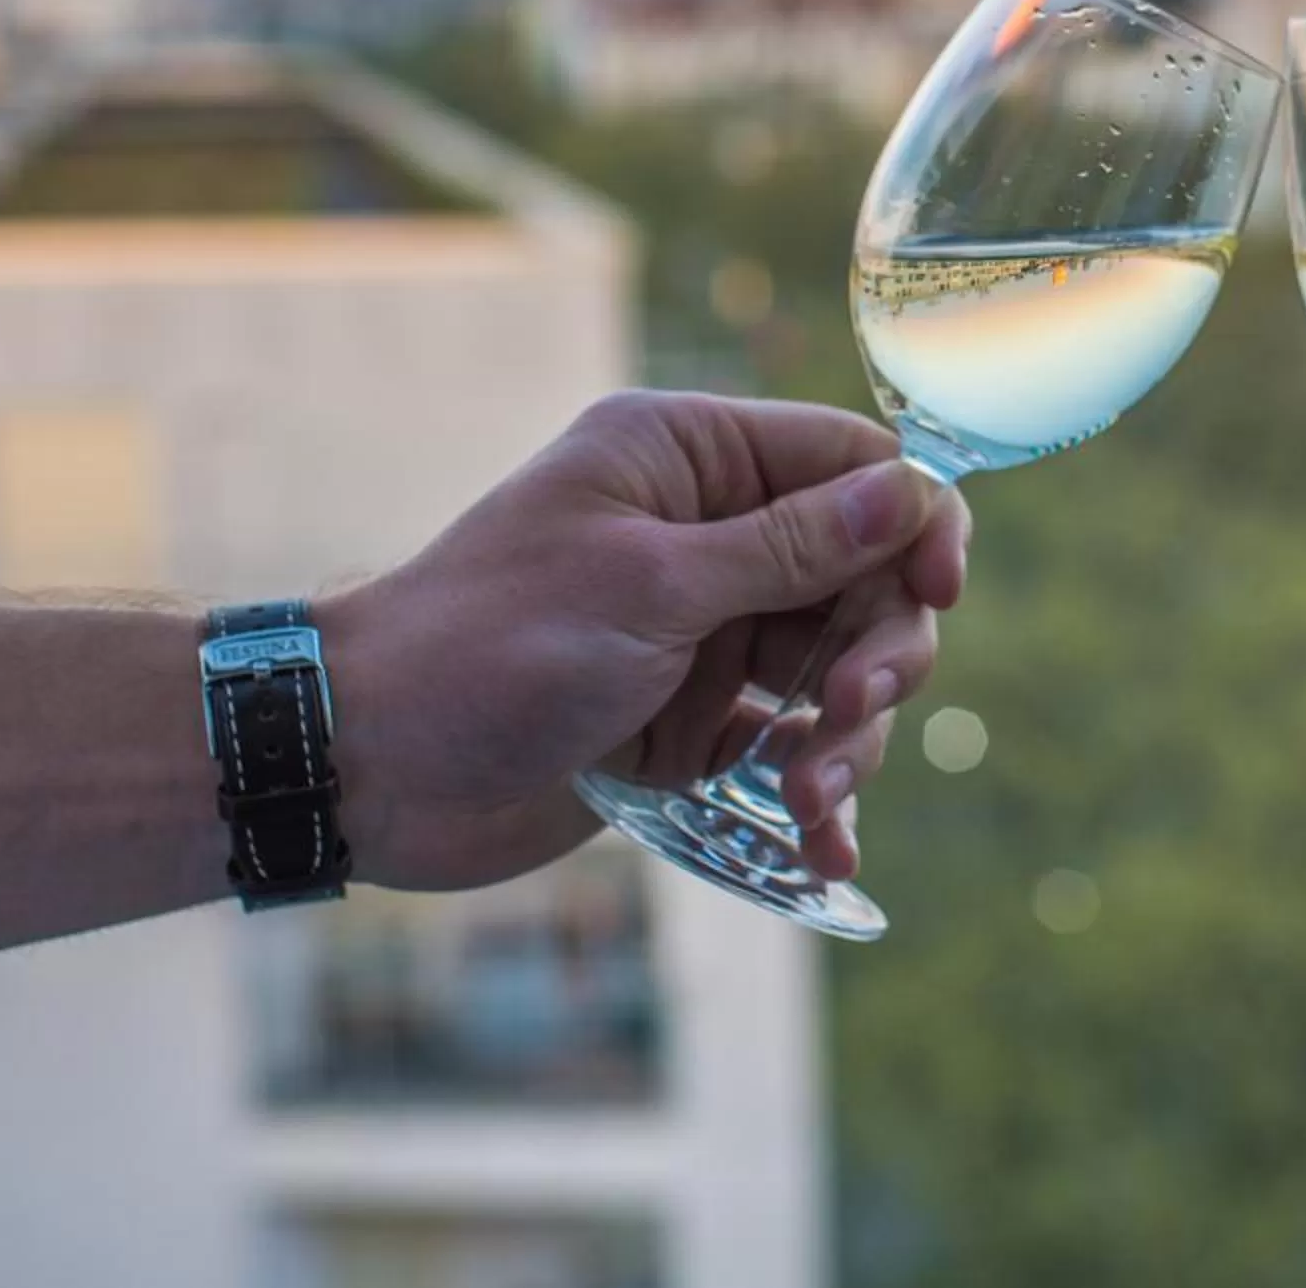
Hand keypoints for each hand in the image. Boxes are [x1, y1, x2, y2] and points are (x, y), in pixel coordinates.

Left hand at [321, 392, 971, 892]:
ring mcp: (705, 627)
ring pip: (839, 667)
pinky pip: (791, 741)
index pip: (853, 462)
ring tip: (805, 797)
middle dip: (877, 650)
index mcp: (689, 458)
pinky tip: (820, 847)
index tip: (936, 597)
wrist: (369, 767)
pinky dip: (814, 789)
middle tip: (847, 715)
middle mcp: (708, 531)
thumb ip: (791, 548)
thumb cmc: (489, 648)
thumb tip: (912, 491)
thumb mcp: (651, 588)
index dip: (914, 524)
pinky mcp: (694, 716)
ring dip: (845, 737)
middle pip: (866, 574)